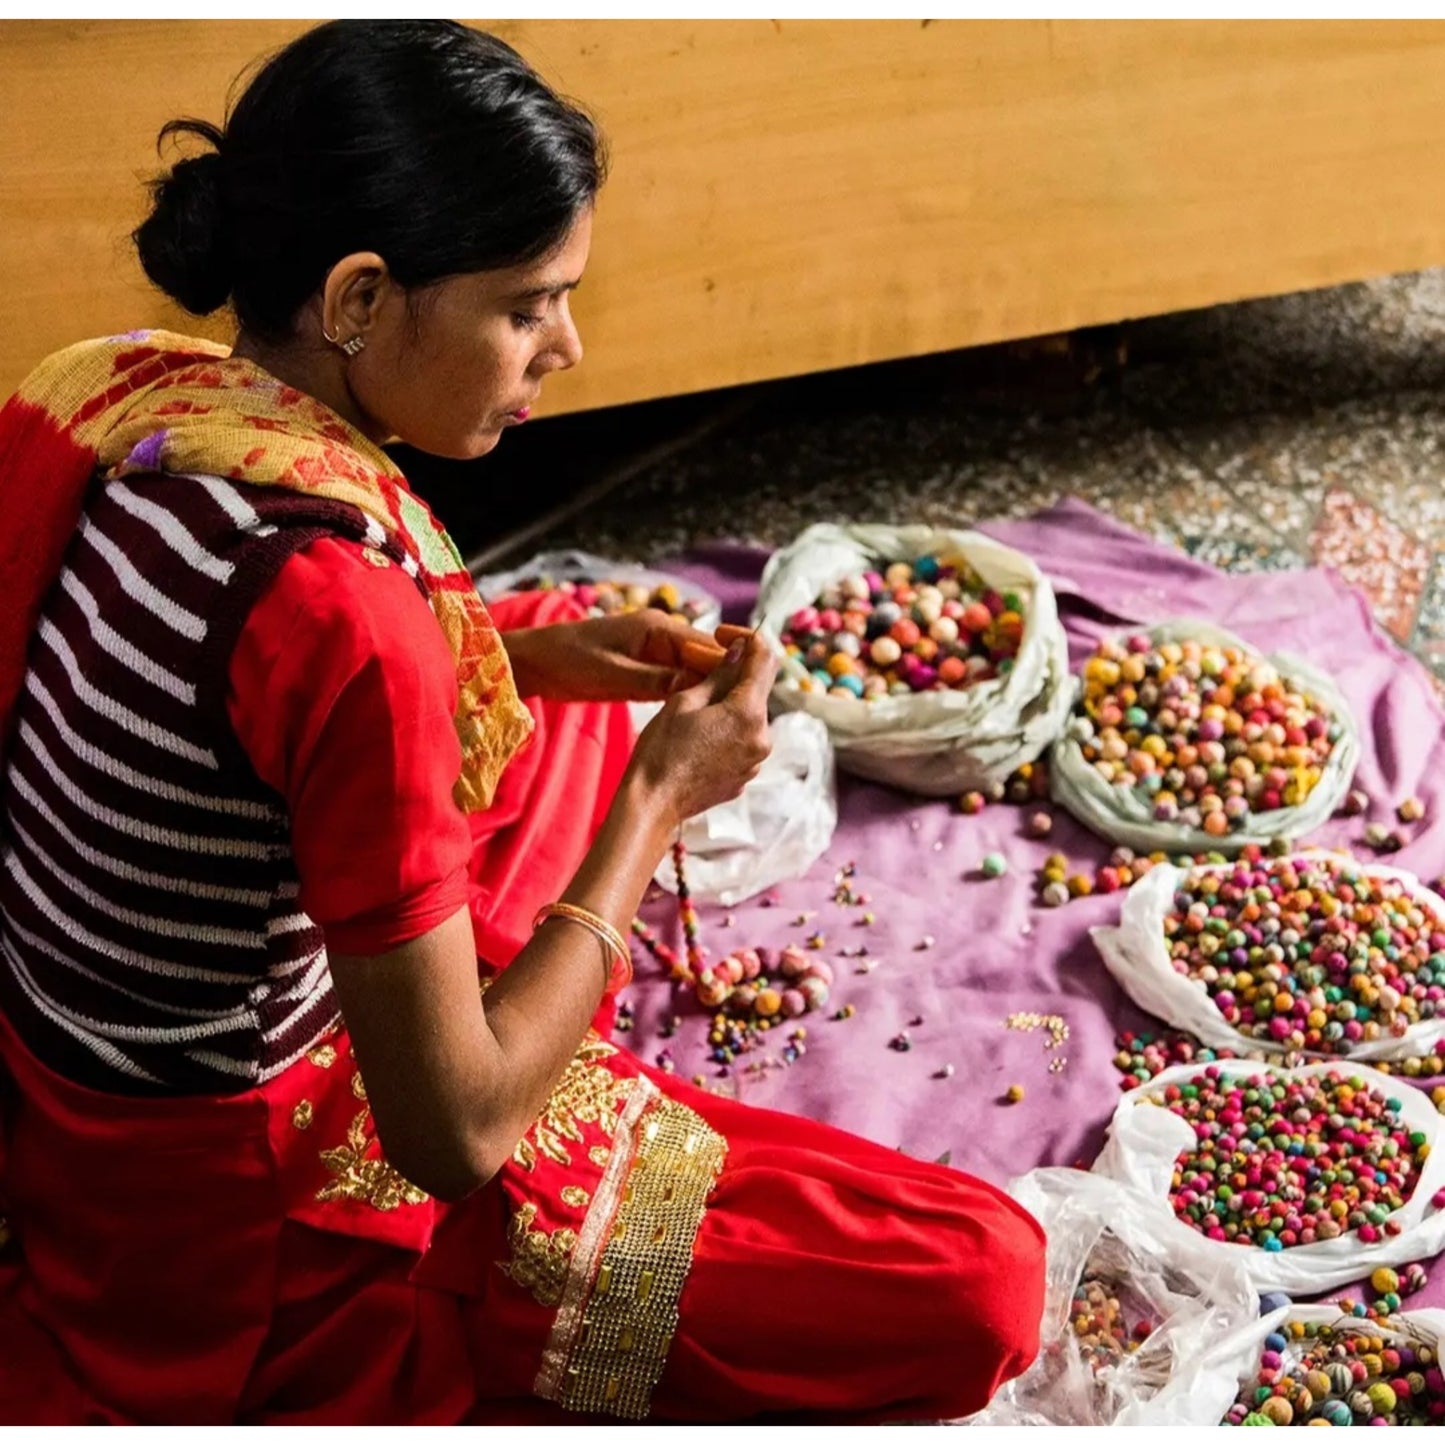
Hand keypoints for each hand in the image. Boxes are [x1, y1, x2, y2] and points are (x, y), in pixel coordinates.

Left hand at [503, 610, 728, 702]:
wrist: (535, 662)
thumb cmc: (568, 662)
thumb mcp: (613, 676)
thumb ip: (655, 682)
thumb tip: (698, 689)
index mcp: (658, 629)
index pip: (708, 647)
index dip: (731, 670)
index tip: (751, 697)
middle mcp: (663, 637)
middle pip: (707, 660)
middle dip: (725, 684)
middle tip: (747, 717)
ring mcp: (655, 654)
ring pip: (695, 673)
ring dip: (710, 693)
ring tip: (730, 722)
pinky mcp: (646, 670)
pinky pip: (678, 682)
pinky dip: (691, 697)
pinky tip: (704, 719)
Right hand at [625, 629, 777, 828]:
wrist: (652, 804)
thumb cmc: (660, 750)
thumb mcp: (684, 700)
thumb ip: (719, 674)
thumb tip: (741, 651)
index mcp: (749, 713)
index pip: (765, 660)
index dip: (748, 639)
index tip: (724, 635)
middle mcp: (762, 737)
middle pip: (757, 690)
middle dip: (734, 675)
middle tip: (699, 672)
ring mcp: (755, 761)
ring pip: (749, 717)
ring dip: (729, 704)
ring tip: (693, 709)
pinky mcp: (744, 776)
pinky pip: (742, 742)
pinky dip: (726, 730)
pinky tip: (697, 736)